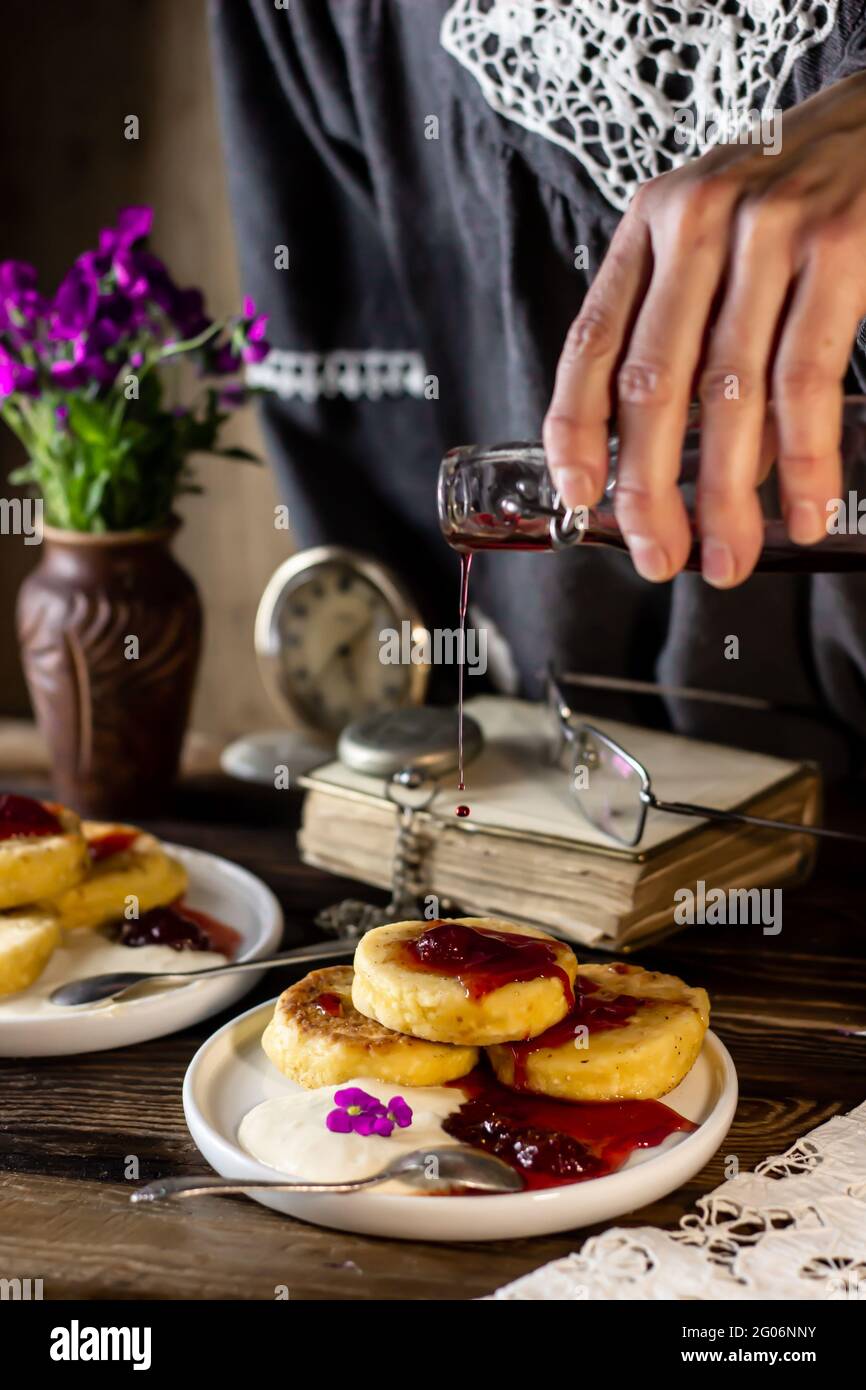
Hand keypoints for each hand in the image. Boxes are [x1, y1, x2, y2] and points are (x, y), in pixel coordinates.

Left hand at [543, 73, 865, 586]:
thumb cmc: (796, 197)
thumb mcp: (714, 233)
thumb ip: (679, 318)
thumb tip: (660, 452)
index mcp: (652, 224)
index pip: (591, 341)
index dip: (576, 430)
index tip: (580, 497)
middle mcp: (699, 221)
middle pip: (653, 383)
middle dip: (650, 489)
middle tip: (659, 557)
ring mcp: (770, 231)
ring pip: (729, 394)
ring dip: (726, 496)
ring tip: (727, 557)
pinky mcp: (842, 245)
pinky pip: (806, 380)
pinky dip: (805, 460)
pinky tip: (805, 510)